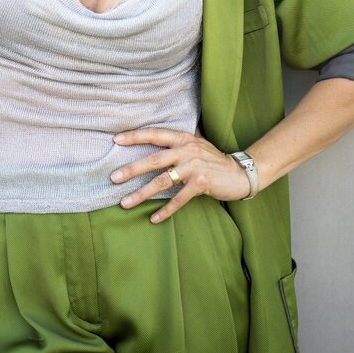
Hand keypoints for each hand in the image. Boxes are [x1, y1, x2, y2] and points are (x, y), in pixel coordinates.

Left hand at [110, 127, 250, 221]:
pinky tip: (153, 218)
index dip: (135, 136)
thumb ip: (177, 141)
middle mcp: (187, 150)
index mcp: (183, 139)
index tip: (116, 140)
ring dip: (141, 193)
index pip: (154, 134)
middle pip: (153, 159)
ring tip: (125, 203)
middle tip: (113, 178)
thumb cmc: (213, 159)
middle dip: (131, 169)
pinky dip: (166, 210)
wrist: (240, 173)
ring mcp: (194, 167)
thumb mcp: (196, 144)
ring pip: (162, 181)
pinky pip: (179, 199)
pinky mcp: (201, 184)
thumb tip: (154, 138)